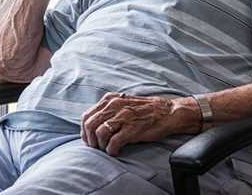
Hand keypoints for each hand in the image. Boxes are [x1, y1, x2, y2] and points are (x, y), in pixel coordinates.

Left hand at [80, 93, 199, 155]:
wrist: (167, 112)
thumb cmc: (144, 110)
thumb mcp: (123, 103)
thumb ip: (108, 110)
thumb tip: (92, 124)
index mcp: (110, 99)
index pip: (87, 116)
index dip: (84, 131)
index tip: (89, 140)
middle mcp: (114, 105)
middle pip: (90, 125)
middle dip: (90, 140)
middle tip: (96, 148)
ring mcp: (123, 117)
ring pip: (99, 133)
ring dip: (100, 145)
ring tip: (107, 149)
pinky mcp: (131, 129)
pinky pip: (113, 143)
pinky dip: (111, 150)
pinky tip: (116, 152)